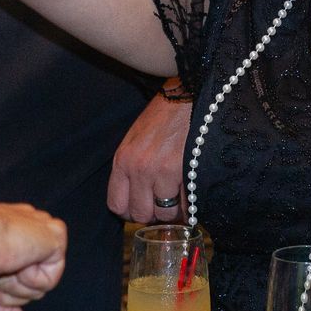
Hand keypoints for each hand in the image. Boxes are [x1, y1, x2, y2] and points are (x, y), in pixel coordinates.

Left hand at [108, 86, 192, 223]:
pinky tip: (193, 193)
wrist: (189, 95)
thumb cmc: (164, 116)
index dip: (130, 211)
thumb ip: (130, 168)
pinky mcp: (186, 172)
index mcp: (123, 160)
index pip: (117, 205)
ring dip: (175, 211)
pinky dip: (192, 205)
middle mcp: (139, 169)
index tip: (142, 207)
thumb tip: (137, 198)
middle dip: (153, 214)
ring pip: (166, 214)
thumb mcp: (135, 139)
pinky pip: (187, 204)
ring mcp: (163, 172)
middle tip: (164, 204)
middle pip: (141, 214)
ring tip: (181, 197)